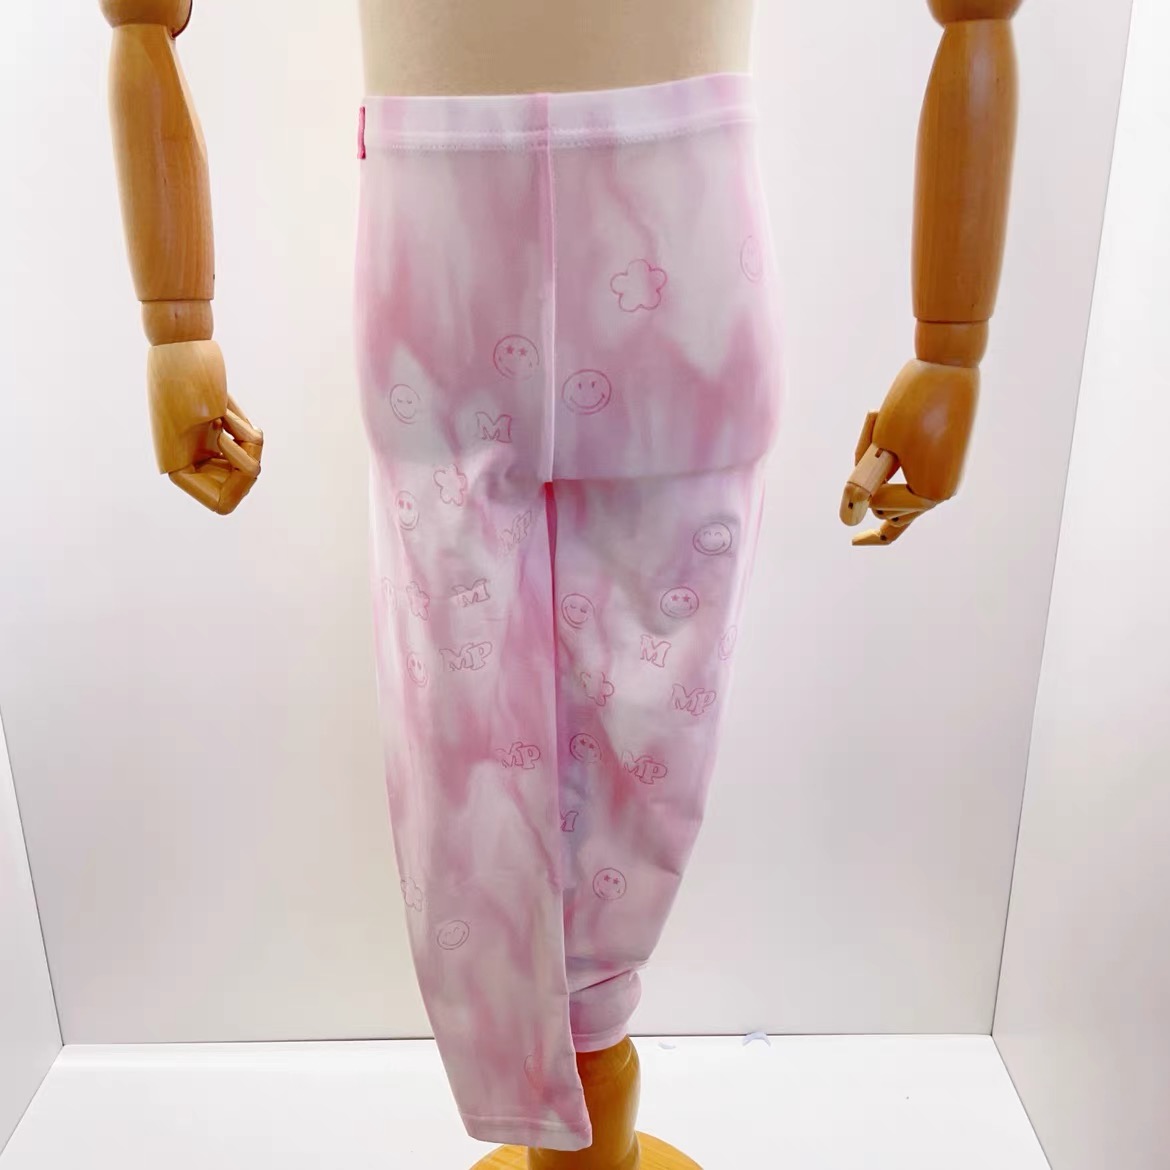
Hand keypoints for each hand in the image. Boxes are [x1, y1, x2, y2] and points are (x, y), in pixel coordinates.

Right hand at [146, 340, 262, 514]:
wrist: (181, 341)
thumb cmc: (188, 372)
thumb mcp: (211, 411)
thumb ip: (231, 447)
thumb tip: (253, 468)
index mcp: (178, 467)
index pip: (222, 504)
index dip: (242, 486)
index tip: (242, 454)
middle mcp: (189, 462)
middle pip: (238, 488)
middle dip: (251, 461)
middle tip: (243, 433)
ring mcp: (204, 448)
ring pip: (247, 466)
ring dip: (249, 441)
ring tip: (226, 414)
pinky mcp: (217, 432)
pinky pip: (249, 446)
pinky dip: (247, 428)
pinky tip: (227, 408)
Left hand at [840, 359, 977, 544]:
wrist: (948, 365)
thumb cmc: (912, 404)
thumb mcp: (880, 446)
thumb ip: (862, 484)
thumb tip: (846, 520)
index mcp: (931, 495)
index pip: (878, 506)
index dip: (865, 480)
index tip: (876, 444)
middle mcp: (941, 493)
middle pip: (884, 507)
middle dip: (871, 475)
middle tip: (880, 424)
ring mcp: (942, 479)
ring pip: (892, 495)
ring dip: (879, 466)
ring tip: (885, 422)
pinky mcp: (939, 463)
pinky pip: (907, 488)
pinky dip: (890, 477)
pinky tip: (874, 516)